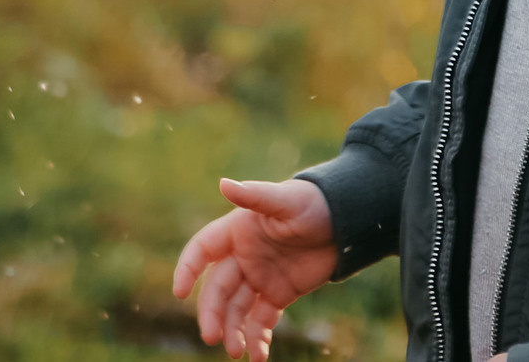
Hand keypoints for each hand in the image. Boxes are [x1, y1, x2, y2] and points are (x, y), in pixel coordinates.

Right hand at [172, 176, 337, 357]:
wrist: (348, 221)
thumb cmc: (315, 202)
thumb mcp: (286, 200)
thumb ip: (255, 195)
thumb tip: (224, 183)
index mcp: (238, 231)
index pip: (203, 250)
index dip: (188, 268)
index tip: (180, 292)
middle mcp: (243, 256)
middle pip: (217, 289)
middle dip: (212, 313)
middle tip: (212, 337)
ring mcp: (259, 277)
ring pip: (236, 309)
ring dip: (232, 331)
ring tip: (236, 352)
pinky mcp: (277, 294)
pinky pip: (260, 319)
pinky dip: (257, 338)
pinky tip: (258, 355)